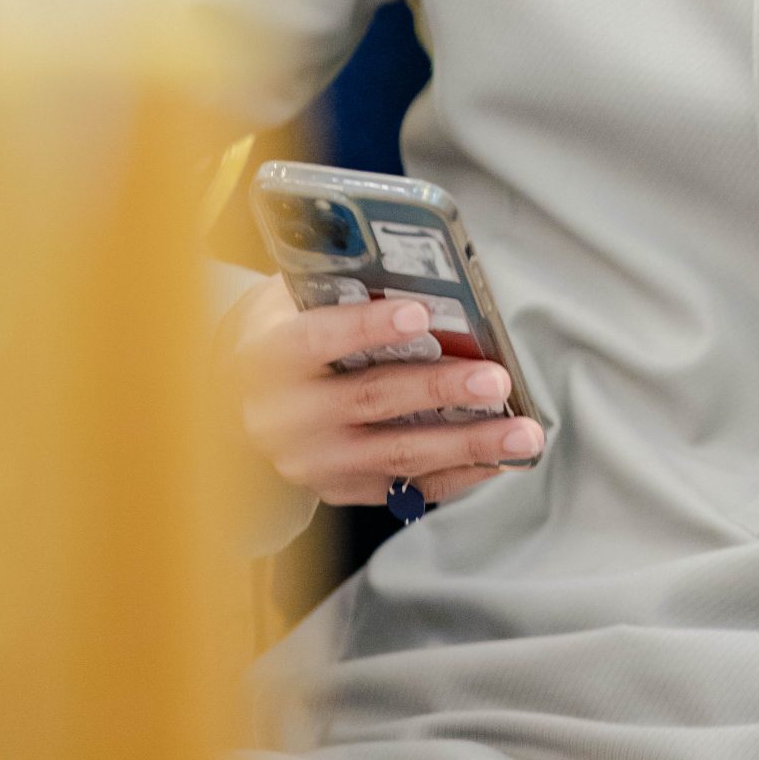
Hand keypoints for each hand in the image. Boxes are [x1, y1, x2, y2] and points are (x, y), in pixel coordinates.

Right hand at [221, 276, 544, 509]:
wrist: (236, 395)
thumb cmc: (286, 327)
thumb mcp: (294, 294)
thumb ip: (342, 285)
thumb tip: (416, 270)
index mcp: (265, 358)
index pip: (314, 340)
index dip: (365, 327)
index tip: (419, 314)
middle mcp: (282, 418)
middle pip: (370, 400)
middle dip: (441, 390)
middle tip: (496, 380)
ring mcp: (311, 462)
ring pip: (397, 452)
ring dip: (467, 443)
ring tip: (522, 432)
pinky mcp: (338, 489)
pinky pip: (406, 487)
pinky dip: (458, 473)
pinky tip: (500, 458)